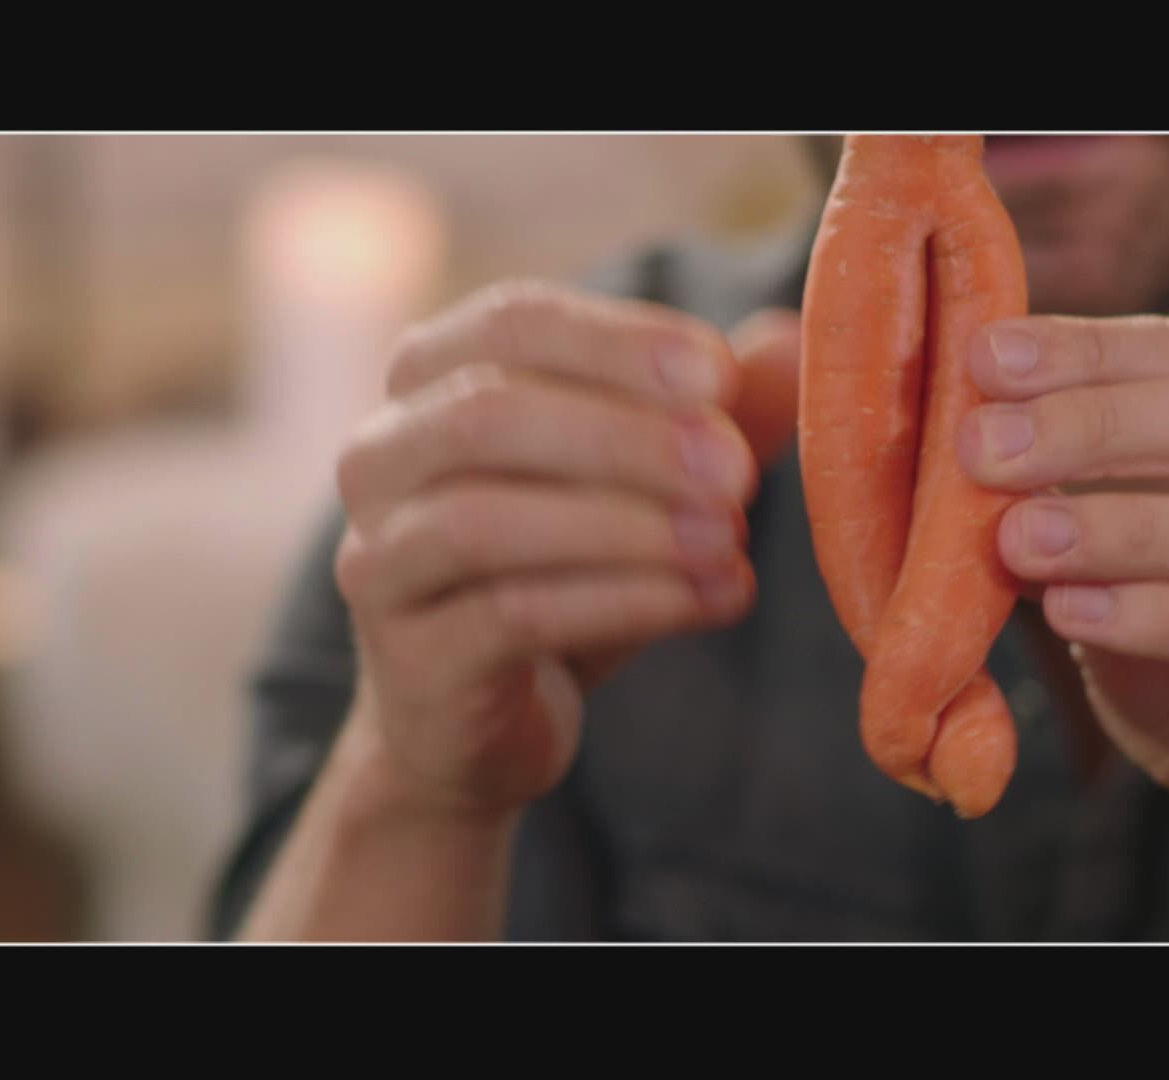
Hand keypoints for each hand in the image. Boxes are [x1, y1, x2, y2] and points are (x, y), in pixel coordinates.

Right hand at [332, 281, 800, 819]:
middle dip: (626, 437)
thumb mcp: (646, 484)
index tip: (720, 376)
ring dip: (624, 525)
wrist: (478, 727)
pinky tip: (716, 597)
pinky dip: (625, 600)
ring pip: (483, 520)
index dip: (618, 342)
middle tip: (738, 471)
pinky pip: (510, 615)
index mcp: (428, 378)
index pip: (511, 322)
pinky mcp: (411, 658)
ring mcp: (378, 559)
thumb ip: (710, 413)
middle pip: (488, 412)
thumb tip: (790, 343)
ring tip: (730, 540)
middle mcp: (378, 456)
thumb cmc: (558, 571)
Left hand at [956, 314, 1168, 897]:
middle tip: (983, 446)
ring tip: (1017, 538)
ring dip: (1125, 527)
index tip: (984, 359)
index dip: (1091, 351)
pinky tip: (1072, 613)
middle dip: (1097, 424)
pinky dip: (1161, 617)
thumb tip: (970, 431)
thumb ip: (1061, 495)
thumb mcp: (1110, 560)